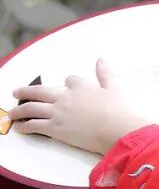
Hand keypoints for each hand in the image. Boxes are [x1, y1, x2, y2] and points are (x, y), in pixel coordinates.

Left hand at [8, 57, 150, 154]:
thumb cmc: (117, 110)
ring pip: (32, 108)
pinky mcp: (54, 129)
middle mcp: (65, 98)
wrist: (115, 129)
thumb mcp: (113, 88)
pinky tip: (19, 127)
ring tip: (11, 112)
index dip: (68, 83)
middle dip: (26, 91)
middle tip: (16, 91)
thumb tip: (101, 59)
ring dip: (19, 110)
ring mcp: (57, 113)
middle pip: (40, 92)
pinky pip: (34, 126)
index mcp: (80, 87)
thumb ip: (105, 74)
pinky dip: (24, 126)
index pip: (69, 81)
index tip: (66, 86)